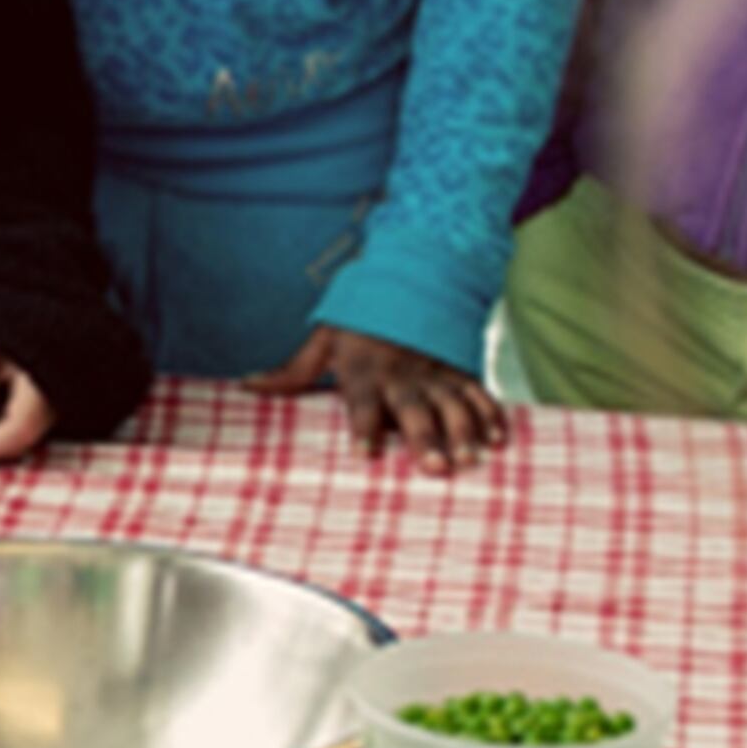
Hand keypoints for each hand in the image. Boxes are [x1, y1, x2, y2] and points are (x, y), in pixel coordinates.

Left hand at [242, 325, 509, 473]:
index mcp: (364, 370)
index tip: (365, 454)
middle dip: (423, 437)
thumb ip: (291, 371)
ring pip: (452, 405)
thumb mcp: (323, 339)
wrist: (407, 279)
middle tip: (434, 468)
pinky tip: (499, 441)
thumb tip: (247, 385)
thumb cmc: (357, 321)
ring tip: (469, 460)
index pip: (362, 403)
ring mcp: (434, 374)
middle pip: (412, 409)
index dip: (363, 427)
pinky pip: (479, 394)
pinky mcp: (459, 372)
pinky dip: (492, 416)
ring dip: (462, 433)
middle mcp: (401, 375)